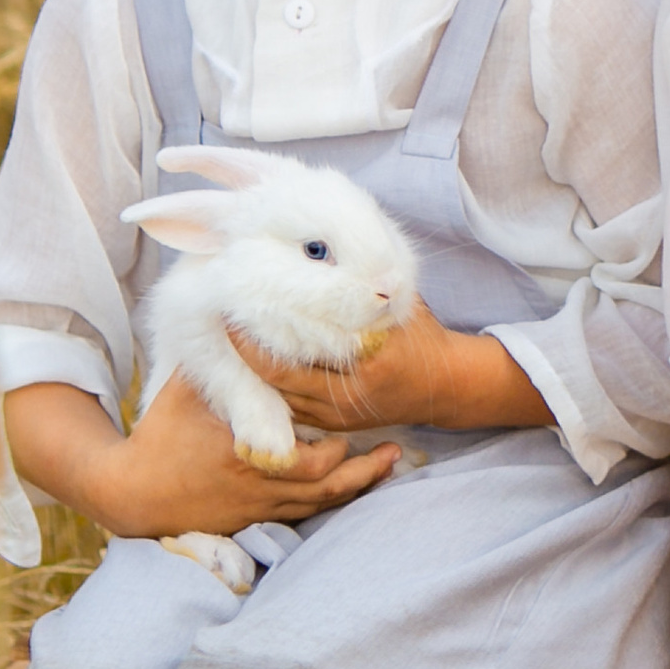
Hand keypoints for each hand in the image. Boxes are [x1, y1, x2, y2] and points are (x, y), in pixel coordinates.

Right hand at [80, 373, 401, 535]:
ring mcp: (258, 506)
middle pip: (327, 478)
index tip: (366, 410)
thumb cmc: (161, 435)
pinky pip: (303, 514)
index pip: (309, 447)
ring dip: (357, 483)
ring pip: (322, 501)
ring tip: (389, 462)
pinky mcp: (252, 519)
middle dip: (361, 462)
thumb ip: (220, 360)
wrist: (133, 493)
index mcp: (249, 449)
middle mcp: (260, 482)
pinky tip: (352, 485)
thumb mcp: (188, 390)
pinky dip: (331, 500)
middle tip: (394, 443)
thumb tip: (236, 313)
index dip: (343, 433)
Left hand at [228, 303, 546, 432]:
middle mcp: (354, 389)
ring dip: (250, 370)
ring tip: (229, 338)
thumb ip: (364, 281)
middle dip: (246, 348)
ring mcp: (340, 414)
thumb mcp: (401, 299)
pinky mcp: (332, 425)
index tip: (243, 299)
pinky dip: (267, 387)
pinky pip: (288, 408)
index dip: (268, 323)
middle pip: (281, 373)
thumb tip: (320, 243)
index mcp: (374, 354)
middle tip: (224, 318)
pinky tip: (250, 364)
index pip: (307, 341)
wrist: (445, 385)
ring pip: (278, 395)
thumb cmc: (419, 332)